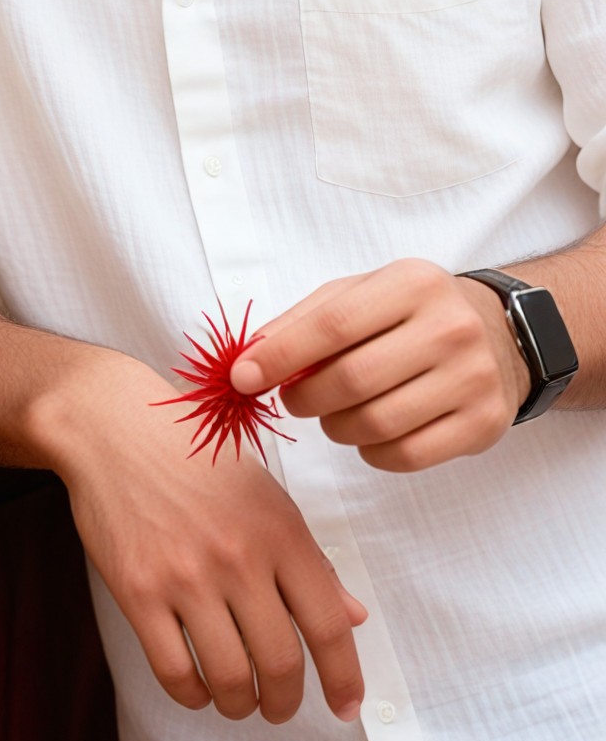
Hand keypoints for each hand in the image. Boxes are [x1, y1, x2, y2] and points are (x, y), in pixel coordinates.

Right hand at [41, 352, 366, 725]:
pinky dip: (193, 696)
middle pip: (281, 663)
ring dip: (241, 706)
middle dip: (286, 703)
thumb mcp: (265, 494)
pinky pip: (174, 672)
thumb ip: (309, 558)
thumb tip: (354, 616)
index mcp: (280, 530)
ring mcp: (185, 576)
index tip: (346, 707)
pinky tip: (198, 688)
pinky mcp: (138, 591)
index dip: (344, 677)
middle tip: (280, 708)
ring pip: (230, 678)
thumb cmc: (194, 456)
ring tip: (239, 700)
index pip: (328, 624)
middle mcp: (238, 556)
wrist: (113, 426)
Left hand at [230, 260, 531, 473]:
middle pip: (352, 380)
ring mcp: (472, 378)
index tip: (242, 378)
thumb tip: (249, 360)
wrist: (498, 334)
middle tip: (293, 399)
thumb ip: (303, 321)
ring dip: (335, 427)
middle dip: (305, 398)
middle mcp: (450, 327)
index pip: (332, 324)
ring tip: (333, 413)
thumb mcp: (361, 295)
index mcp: (412, 283)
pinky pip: (404, 457)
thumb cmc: (410, 313)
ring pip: (375, 424)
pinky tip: (368, 433)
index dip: (280, 356)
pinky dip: (370, 452)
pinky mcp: (483, 424)